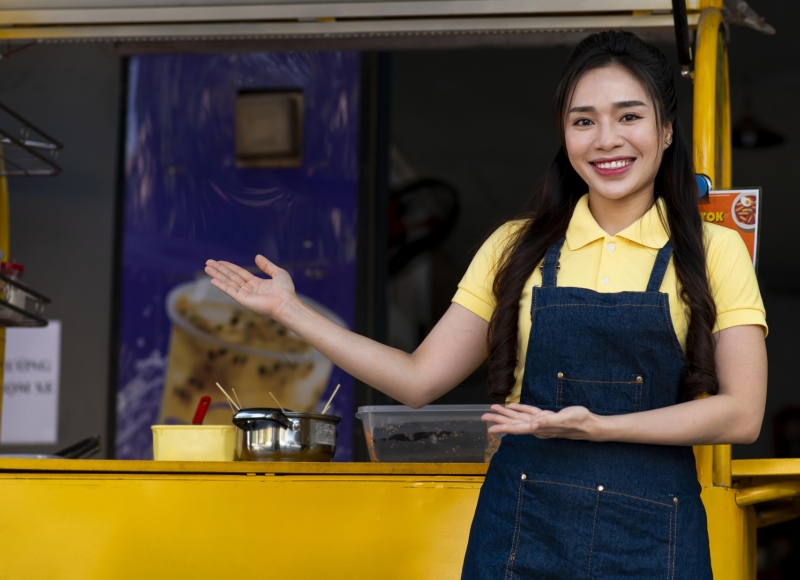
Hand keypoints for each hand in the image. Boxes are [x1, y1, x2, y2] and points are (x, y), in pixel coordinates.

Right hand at [204, 255, 296, 318]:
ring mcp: (245, 295)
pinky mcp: (243, 300)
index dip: (229, 267)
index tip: (219, 261)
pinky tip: (212, 280)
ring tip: (206, 268)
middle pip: (231, 277)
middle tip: (208, 262)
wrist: (286, 303)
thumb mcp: (278, 273)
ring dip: (217, 275)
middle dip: (219, 269)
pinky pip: (230, 291)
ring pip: (228, 282)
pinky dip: (221, 285)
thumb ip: (266, 265)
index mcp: (257, 283)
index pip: (239, 273)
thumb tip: (257, 256)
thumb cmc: (285, 290)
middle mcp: (249, 289)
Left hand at [483, 403, 599, 440]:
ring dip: (506, 414)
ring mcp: (541, 422)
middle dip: (498, 420)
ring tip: (493, 409)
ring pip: (519, 417)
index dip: (503, 428)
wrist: (590, 425)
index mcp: (539, 428)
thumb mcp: (563, 420)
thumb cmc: (578, 422)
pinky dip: (519, 409)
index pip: (517, 428)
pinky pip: (529, 413)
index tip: (489, 429)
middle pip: (514, 423)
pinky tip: (512, 406)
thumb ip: (547, 422)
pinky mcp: (546, 416)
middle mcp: (537, 427)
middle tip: (483, 417)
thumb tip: (532, 425)